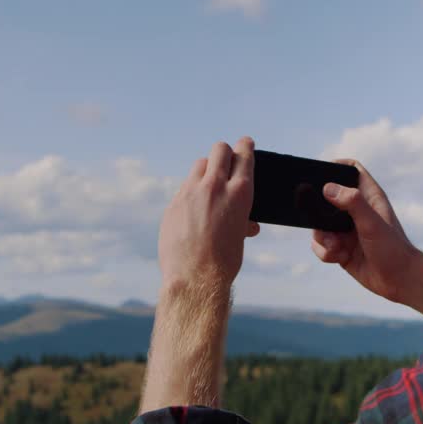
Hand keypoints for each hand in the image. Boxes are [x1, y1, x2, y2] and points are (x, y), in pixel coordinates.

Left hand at [158, 137, 260, 291]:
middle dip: (225, 153)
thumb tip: (249, 224)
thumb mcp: (241, 236)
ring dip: (207, 170)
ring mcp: (190, 193)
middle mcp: (214, 186)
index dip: (246, 146)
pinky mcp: (173, 204)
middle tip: (227, 162)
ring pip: (199, 165)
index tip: (245, 144)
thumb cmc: (224, 262)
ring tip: (209, 186)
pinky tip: (194, 209)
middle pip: (219, 150)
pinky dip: (192, 192)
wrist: (195, 279)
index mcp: (239, 192)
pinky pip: (184, 187)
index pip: (244, 155)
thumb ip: (242, 220)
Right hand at [310, 159, 422, 303]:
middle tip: (321, 221)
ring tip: (337, 247)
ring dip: (322, 237)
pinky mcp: (341, 248)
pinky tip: (340, 258)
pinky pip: (321, 245)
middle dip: (318, 211)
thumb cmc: (393, 249)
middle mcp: (356, 211)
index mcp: (368, 197)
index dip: (335, 166)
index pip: (351, 170)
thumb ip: (352, 203)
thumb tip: (328, 188)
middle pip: (326, 199)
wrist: (399, 281)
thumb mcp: (372, 223)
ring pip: (320, 225)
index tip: (320, 174)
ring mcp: (347, 230)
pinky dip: (325, 252)